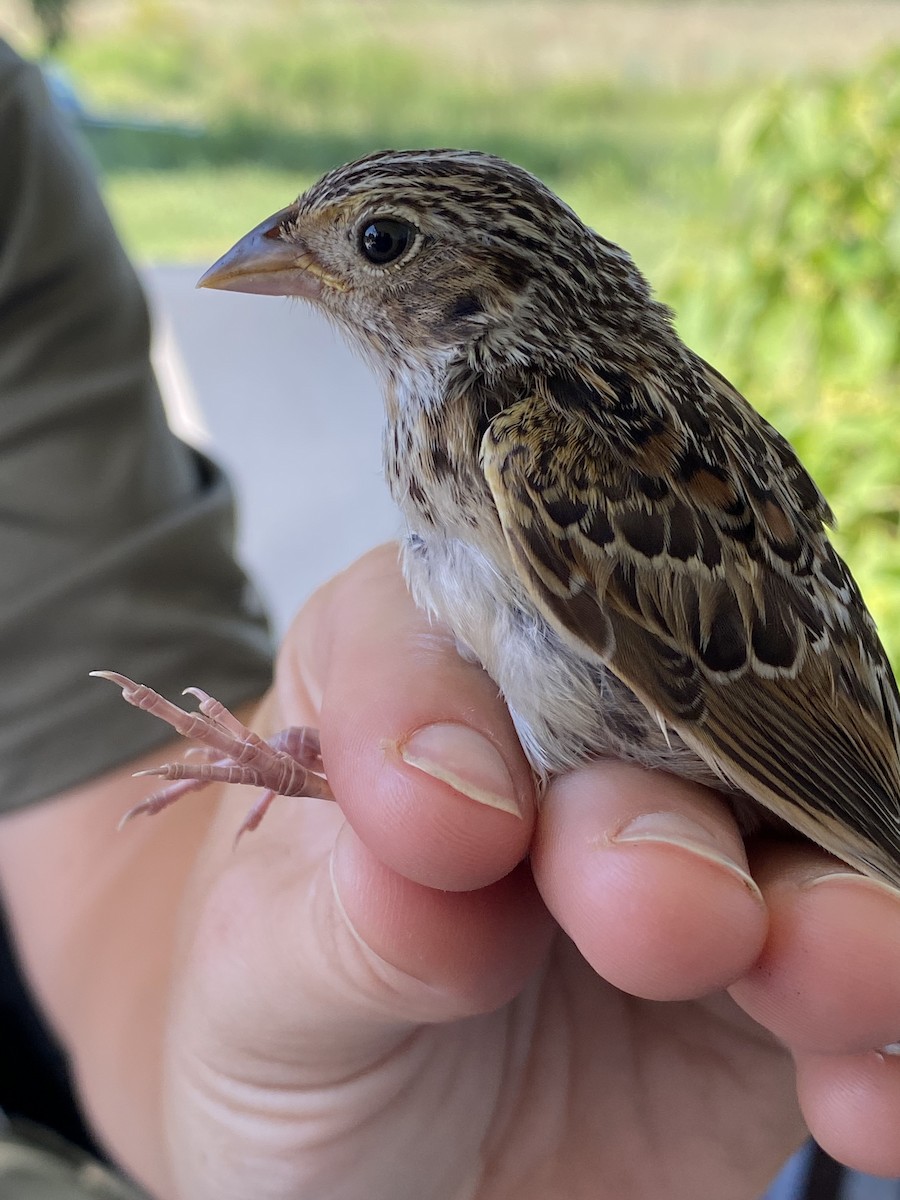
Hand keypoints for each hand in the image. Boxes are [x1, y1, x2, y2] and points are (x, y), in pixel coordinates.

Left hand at [5, 546, 899, 1199]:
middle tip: (661, 908)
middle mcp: (578, 736)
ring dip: (829, 904)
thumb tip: (449, 815)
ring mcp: (693, 844)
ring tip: (823, 972)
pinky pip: (857, 987)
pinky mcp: (772, 976)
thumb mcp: (265, 974)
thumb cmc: (288, 1022)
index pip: (446, 630)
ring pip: (798, 832)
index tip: (454, 826)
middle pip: (654, 715)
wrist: (376, 1159)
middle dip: (660, 813)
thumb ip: (345, 907)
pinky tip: (863, 1103)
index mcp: (427, 677)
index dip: (454, 709)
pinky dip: (883, 1036)